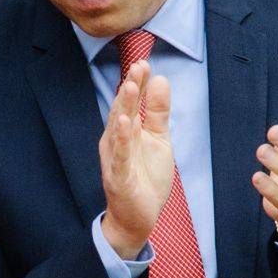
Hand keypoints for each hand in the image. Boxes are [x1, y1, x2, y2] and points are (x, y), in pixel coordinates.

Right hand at [99, 59, 174, 258]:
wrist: (138, 217)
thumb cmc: (146, 177)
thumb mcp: (159, 140)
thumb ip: (158, 112)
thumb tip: (161, 80)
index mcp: (126, 131)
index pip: (132, 101)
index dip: (138, 82)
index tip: (145, 61)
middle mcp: (116, 141)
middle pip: (123, 109)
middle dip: (130, 88)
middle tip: (138, 64)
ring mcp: (115, 158)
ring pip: (119, 129)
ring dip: (124, 107)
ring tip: (130, 86)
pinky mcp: (119, 176)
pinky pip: (120, 155)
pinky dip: (121, 139)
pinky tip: (125, 123)